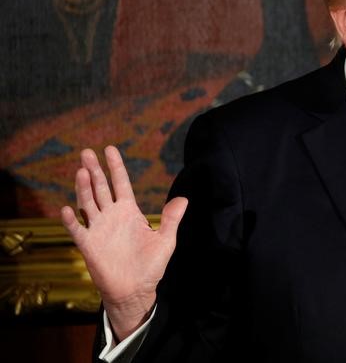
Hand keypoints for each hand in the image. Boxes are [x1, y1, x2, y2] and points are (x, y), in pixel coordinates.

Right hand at [61, 146, 187, 340]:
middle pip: (101, 188)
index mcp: (130, 212)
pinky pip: (77, 229)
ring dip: (83, 187)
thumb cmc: (151, 266)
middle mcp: (112, 216)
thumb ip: (171, 219)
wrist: (135, 290)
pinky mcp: (88, 245)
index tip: (110, 149)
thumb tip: (184, 198)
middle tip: (87, 152)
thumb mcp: (165, 240)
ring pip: (88, 203)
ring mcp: (99, 229)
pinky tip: (67, 209)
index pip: (121, 184)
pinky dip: (71, 220)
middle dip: (94, 170)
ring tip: (81, 170)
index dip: (116, 167)